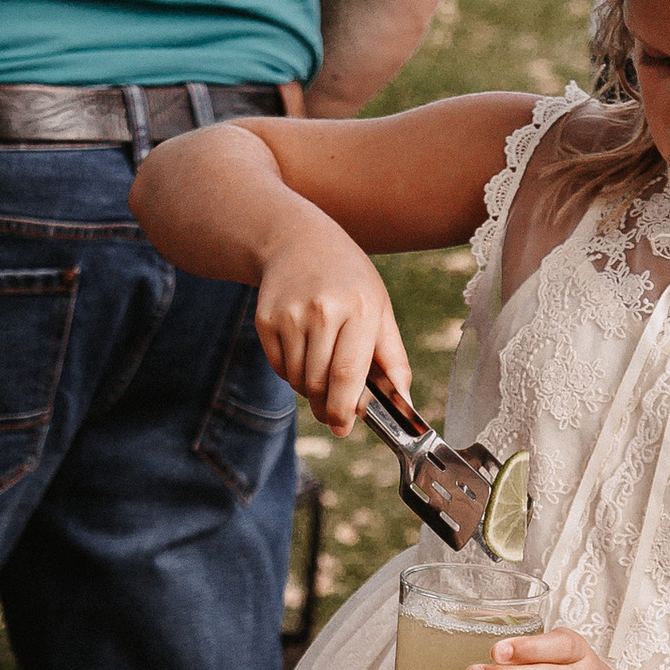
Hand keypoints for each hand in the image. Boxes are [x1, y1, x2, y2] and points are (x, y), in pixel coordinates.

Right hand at [253, 214, 408, 431]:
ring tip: (322, 371)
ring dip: (310, 390)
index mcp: (359, 308)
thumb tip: (404, 405)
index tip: (345, 428)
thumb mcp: (380, 309)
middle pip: (319, 383)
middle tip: (334, 414)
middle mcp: (322, 311)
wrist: (298, 242)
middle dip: (328, 407)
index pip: (348, 373)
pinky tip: (303, 352)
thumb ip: (393, 359)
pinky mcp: (265, 319)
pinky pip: (279, 367)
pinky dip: (292, 373)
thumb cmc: (349, 280)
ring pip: (297, 380)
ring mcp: (289, 315)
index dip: (346, 408)